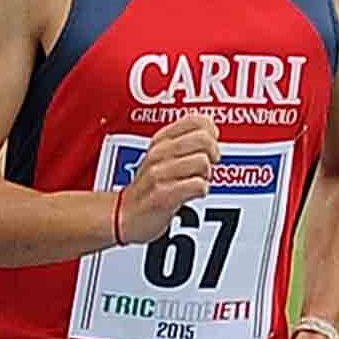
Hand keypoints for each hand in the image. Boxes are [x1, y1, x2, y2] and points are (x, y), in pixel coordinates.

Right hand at [111, 114, 221, 245]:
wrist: (125, 217)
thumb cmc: (149, 188)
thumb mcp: (161, 158)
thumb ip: (185, 142)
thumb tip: (212, 132)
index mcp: (161, 140)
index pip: (196, 121)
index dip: (211, 132)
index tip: (207, 146)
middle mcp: (159, 153)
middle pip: (204, 139)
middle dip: (212, 154)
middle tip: (206, 166)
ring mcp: (159, 174)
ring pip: (203, 162)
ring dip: (206, 175)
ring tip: (194, 182)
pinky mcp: (163, 195)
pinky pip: (197, 186)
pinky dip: (201, 191)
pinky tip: (191, 195)